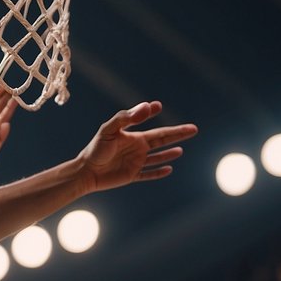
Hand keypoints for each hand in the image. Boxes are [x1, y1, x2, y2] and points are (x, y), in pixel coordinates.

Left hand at [76, 102, 196, 193]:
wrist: (86, 171)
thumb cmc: (96, 149)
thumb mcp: (110, 130)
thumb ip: (126, 118)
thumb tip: (147, 106)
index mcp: (133, 137)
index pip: (152, 126)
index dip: (156, 116)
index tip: (158, 105)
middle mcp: (137, 148)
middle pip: (162, 140)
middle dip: (178, 134)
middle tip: (194, 128)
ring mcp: (136, 162)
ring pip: (157, 157)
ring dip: (169, 154)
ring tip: (181, 149)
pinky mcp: (132, 175)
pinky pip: (149, 174)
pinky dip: (159, 172)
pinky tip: (169, 169)